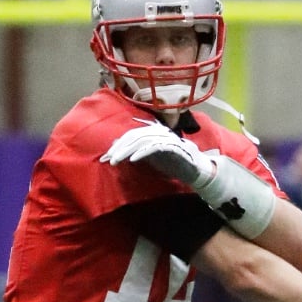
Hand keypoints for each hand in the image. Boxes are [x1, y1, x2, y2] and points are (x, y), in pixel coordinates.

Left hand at [100, 122, 214, 187]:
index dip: (118, 144)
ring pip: (142, 140)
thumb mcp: (150, 155)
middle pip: (135, 136)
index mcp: (154, 131)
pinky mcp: (173, 147)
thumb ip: (135, 149)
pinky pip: (155, 147)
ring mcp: (167, 138)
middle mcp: (160, 131)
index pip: (132, 134)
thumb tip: (115, 146)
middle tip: (109, 159)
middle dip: (120, 147)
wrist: (195, 169)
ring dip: (127, 151)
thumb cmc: (172, 162)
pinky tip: (133, 160)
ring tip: (116, 160)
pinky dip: (143, 152)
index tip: (106, 157)